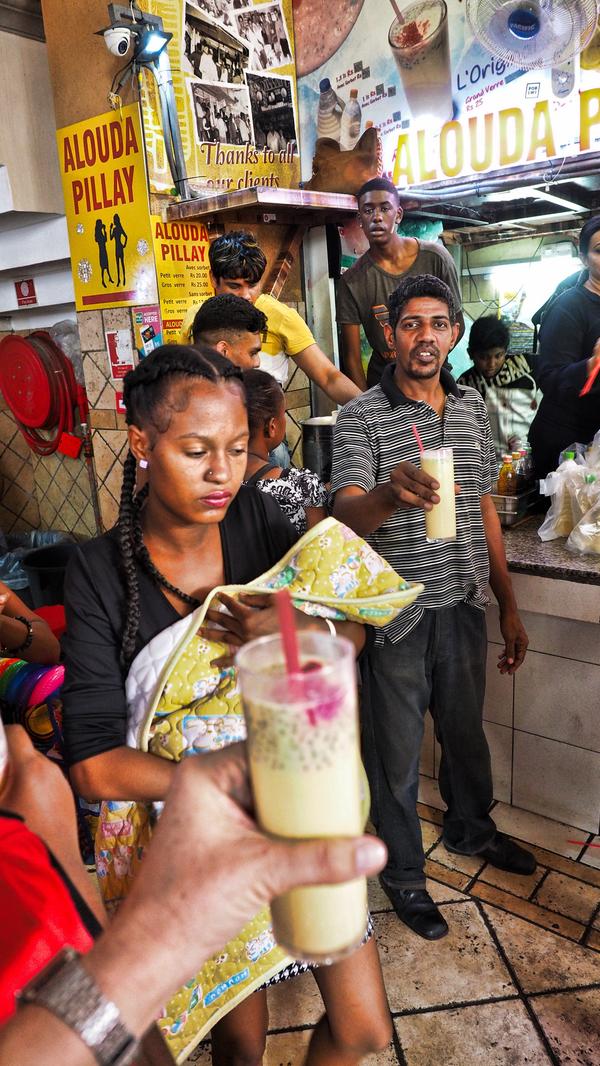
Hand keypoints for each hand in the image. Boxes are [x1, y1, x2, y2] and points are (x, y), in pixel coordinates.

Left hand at [92, 745, 386, 1027]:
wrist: (154, 953)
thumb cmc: (186, 906)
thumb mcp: (262, 873)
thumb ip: (320, 860)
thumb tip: (373, 850)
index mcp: (204, 774)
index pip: (265, 747)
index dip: (302, 753)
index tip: (338, 760)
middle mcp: (206, 785)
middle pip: (270, 772)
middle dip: (306, 786)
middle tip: (345, 791)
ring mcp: (212, 812)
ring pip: (268, 799)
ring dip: (298, 810)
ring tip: (338, 814)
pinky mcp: (220, 838)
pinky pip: (262, 821)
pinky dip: (286, 829)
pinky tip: (314, 837)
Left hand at [201, 592, 287, 663]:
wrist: (302, 636)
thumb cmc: (290, 616)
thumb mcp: (274, 601)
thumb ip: (255, 598)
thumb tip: (241, 597)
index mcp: (249, 617)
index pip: (233, 606)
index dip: (225, 599)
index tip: (218, 595)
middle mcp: (245, 631)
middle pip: (225, 621)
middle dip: (213, 615)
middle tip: (202, 612)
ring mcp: (247, 643)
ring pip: (225, 637)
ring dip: (211, 634)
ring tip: (199, 631)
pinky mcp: (252, 653)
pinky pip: (234, 658)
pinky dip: (223, 662)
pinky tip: (213, 663)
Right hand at [388, 461, 440, 510]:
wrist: (394, 491)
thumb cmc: (413, 481)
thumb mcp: (422, 478)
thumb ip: (437, 482)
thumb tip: (457, 489)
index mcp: (405, 466)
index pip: (416, 472)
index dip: (427, 479)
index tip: (437, 486)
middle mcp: (396, 475)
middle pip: (412, 484)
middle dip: (426, 492)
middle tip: (437, 499)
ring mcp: (393, 487)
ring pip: (405, 495)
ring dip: (419, 501)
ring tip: (430, 506)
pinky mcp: (393, 498)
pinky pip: (403, 502)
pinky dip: (413, 505)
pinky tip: (421, 507)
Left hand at [497, 608, 527, 673]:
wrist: (507, 612)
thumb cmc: (509, 624)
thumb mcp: (509, 640)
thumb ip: (510, 651)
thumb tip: (511, 662)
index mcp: (523, 644)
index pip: (519, 659)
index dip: (514, 666)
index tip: (508, 673)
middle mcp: (522, 643)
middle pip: (515, 657)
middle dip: (508, 664)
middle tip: (501, 671)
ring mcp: (517, 640)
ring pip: (511, 653)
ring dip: (505, 659)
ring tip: (499, 665)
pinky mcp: (512, 637)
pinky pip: (509, 648)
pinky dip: (505, 652)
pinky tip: (500, 656)